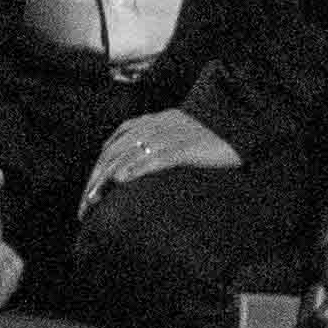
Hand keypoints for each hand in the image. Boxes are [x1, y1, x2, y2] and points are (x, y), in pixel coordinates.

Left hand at [77, 106, 240, 217]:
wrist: (243, 121)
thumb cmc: (213, 133)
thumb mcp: (179, 132)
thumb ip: (158, 143)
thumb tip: (139, 169)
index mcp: (151, 122)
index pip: (113, 145)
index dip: (96, 169)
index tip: (88, 194)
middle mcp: (155, 127)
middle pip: (113, 154)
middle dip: (94, 181)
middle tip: (84, 206)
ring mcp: (170, 136)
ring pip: (128, 157)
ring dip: (106, 181)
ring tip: (94, 201)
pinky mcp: (185, 147)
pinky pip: (155, 157)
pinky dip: (136, 168)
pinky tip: (122, 181)